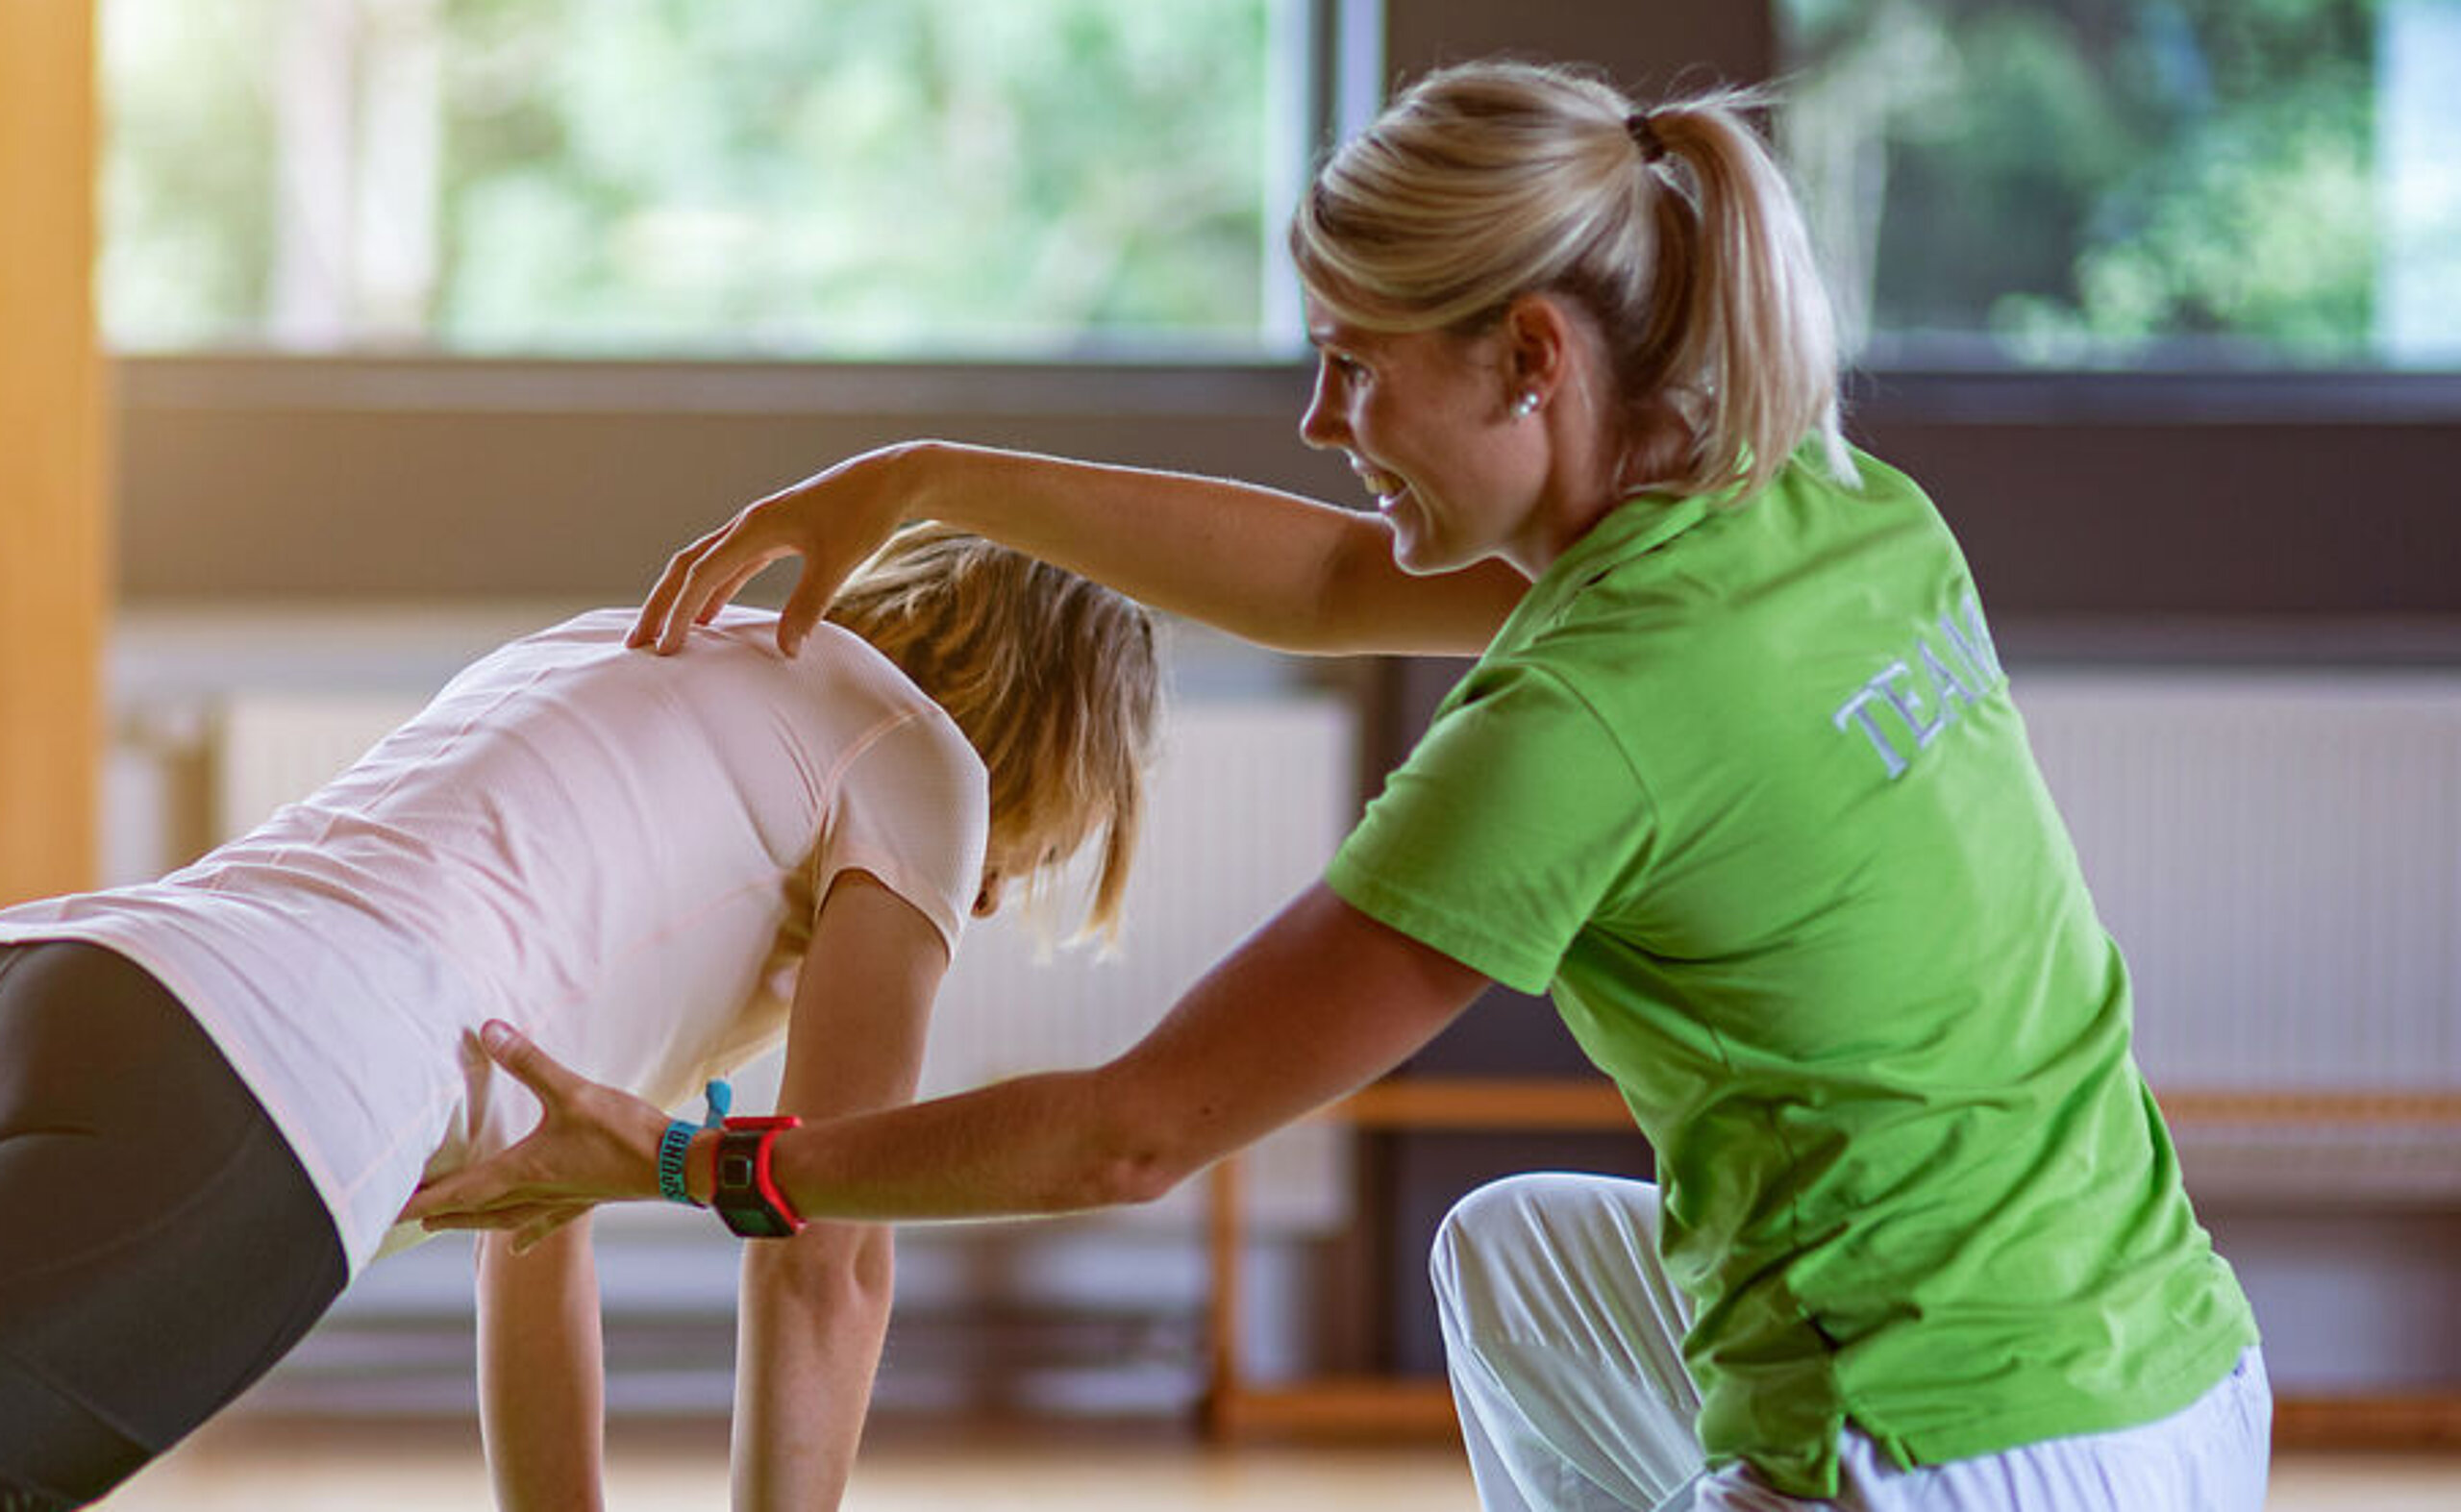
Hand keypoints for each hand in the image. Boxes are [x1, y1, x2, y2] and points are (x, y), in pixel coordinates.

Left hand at [403, 1021, 670, 1253]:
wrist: (674, 1164)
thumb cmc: (624, 1132)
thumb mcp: (573, 1090)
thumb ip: (528, 1062)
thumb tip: (489, 1031)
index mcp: (525, 1170)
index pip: (460, 1190)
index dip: (421, 1199)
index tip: (388, 1211)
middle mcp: (535, 1192)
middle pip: (474, 1209)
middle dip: (436, 1211)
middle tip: (400, 1215)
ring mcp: (559, 1201)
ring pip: (501, 1218)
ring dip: (469, 1222)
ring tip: (441, 1224)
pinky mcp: (581, 1201)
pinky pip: (542, 1223)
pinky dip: (523, 1234)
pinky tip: (515, 1248)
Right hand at [627, 443, 925, 657]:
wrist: (889, 479)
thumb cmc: (865, 515)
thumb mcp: (838, 562)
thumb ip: (809, 605)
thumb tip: (787, 652)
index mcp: (754, 529)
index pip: (701, 576)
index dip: (679, 614)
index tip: (665, 650)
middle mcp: (747, 526)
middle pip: (686, 567)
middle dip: (659, 606)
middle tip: (636, 645)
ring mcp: (758, 530)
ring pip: (704, 565)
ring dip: (681, 599)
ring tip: (663, 635)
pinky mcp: (774, 536)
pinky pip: (730, 566)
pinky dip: (713, 592)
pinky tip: (709, 618)